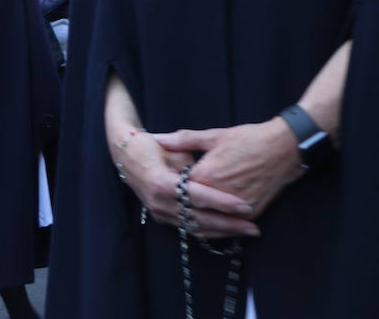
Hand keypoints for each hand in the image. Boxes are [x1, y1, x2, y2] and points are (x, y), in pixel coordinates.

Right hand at [111, 128, 259, 238]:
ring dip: (223, 232)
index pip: (198, 197)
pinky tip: (229, 231)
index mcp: (161, 182)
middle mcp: (159, 202)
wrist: (125, 155)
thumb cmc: (151, 146)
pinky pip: (189, 228)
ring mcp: (159, 212)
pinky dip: (210, 231)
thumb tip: (213, 173)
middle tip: (254, 227)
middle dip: (229, 225)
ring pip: (196, 228)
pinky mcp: (162, 217)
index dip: (223, 203)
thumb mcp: (171, 146)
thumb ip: (192, 163)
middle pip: (200, 219)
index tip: (245, 206)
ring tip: (247, 231)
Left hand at [152, 119, 304, 222]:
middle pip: (191, 210)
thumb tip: (157, 138)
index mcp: (205, 177)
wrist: (284, 148)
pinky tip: (208, 224)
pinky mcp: (251, 214)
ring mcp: (237, 209)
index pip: (179, 190)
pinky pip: (228, 228)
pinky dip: (216, 228)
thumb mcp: (214, 136)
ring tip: (188, 216)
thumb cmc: (249, 139)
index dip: (172, 185)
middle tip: (174, 200)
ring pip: (208, 224)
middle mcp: (220, 197)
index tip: (168, 178)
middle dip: (182, 205)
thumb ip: (182, 141)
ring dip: (197, 222)